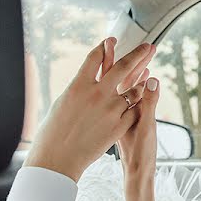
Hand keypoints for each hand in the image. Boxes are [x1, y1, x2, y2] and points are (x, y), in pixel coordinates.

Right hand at [25, 37, 155, 181]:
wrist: (57, 160)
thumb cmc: (52, 133)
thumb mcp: (61, 103)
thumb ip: (79, 88)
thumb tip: (86, 77)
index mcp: (77, 86)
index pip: (95, 58)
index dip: (105, 47)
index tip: (112, 40)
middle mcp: (95, 95)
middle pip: (122, 67)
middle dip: (138, 54)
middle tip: (148, 46)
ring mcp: (109, 110)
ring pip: (132, 90)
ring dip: (140, 81)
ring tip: (148, 71)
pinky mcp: (118, 126)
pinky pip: (134, 110)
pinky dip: (140, 102)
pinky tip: (144, 96)